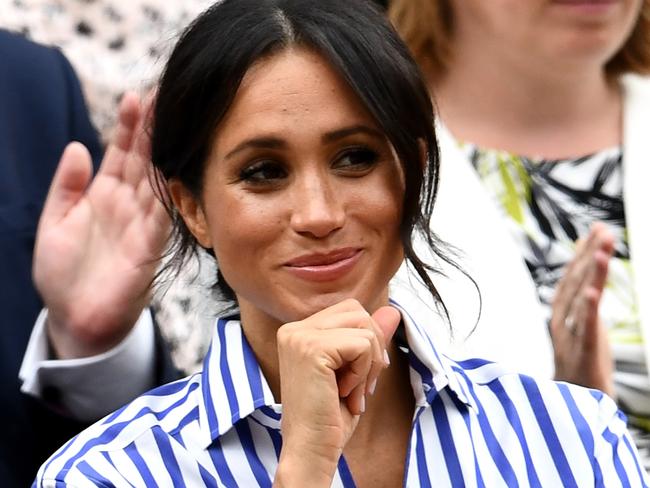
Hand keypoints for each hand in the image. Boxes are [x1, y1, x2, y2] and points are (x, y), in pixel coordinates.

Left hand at [32, 92, 169, 358]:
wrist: (74, 318)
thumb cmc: (62, 274)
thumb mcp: (53, 222)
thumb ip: (66, 186)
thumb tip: (78, 146)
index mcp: (102, 195)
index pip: (120, 152)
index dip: (129, 125)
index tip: (136, 96)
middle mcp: (127, 204)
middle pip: (144, 159)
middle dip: (153, 128)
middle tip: (163, 94)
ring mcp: (141, 223)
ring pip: (156, 179)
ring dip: (164, 151)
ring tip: (173, 120)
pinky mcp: (149, 246)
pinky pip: (162, 214)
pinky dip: (169, 190)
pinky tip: (174, 166)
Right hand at [274, 299, 400, 486]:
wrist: (310, 450)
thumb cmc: (329, 417)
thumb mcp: (356, 372)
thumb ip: (370, 339)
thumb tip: (393, 311)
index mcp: (298, 331)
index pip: (351, 311)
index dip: (366, 343)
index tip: (358, 378)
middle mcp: (294, 329)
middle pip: (359, 313)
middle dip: (372, 350)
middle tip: (358, 386)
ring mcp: (299, 336)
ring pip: (364, 327)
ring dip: (369, 365)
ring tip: (350, 391)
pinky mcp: (311, 348)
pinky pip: (362, 345)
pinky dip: (364, 373)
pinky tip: (344, 393)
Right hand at [550, 222, 614, 396]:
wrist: (570, 408)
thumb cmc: (578, 367)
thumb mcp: (582, 330)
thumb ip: (584, 304)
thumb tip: (589, 280)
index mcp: (563, 315)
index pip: (573, 278)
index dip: (583, 253)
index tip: (596, 230)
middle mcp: (563, 322)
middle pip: (576, 283)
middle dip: (590, 255)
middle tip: (603, 230)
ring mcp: (571, 337)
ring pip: (580, 301)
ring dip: (590, 275)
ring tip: (601, 251)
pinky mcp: (583, 355)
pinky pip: (584, 330)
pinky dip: (587, 311)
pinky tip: (593, 294)